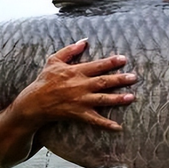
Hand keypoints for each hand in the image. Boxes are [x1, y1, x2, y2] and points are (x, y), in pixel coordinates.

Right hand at [13, 39, 137, 130]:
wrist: (34, 103)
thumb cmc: (45, 80)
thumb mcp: (54, 60)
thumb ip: (70, 50)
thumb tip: (84, 41)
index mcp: (76, 72)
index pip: (97, 65)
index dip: (111, 62)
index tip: (124, 59)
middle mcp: (80, 86)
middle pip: (103, 82)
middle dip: (120, 79)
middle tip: (134, 77)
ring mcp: (80, 101)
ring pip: (102, 100)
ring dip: (117, 99)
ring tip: (131, 97)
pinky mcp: (78, 114)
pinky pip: (94, 120)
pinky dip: (106, 124)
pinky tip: (118, 127)